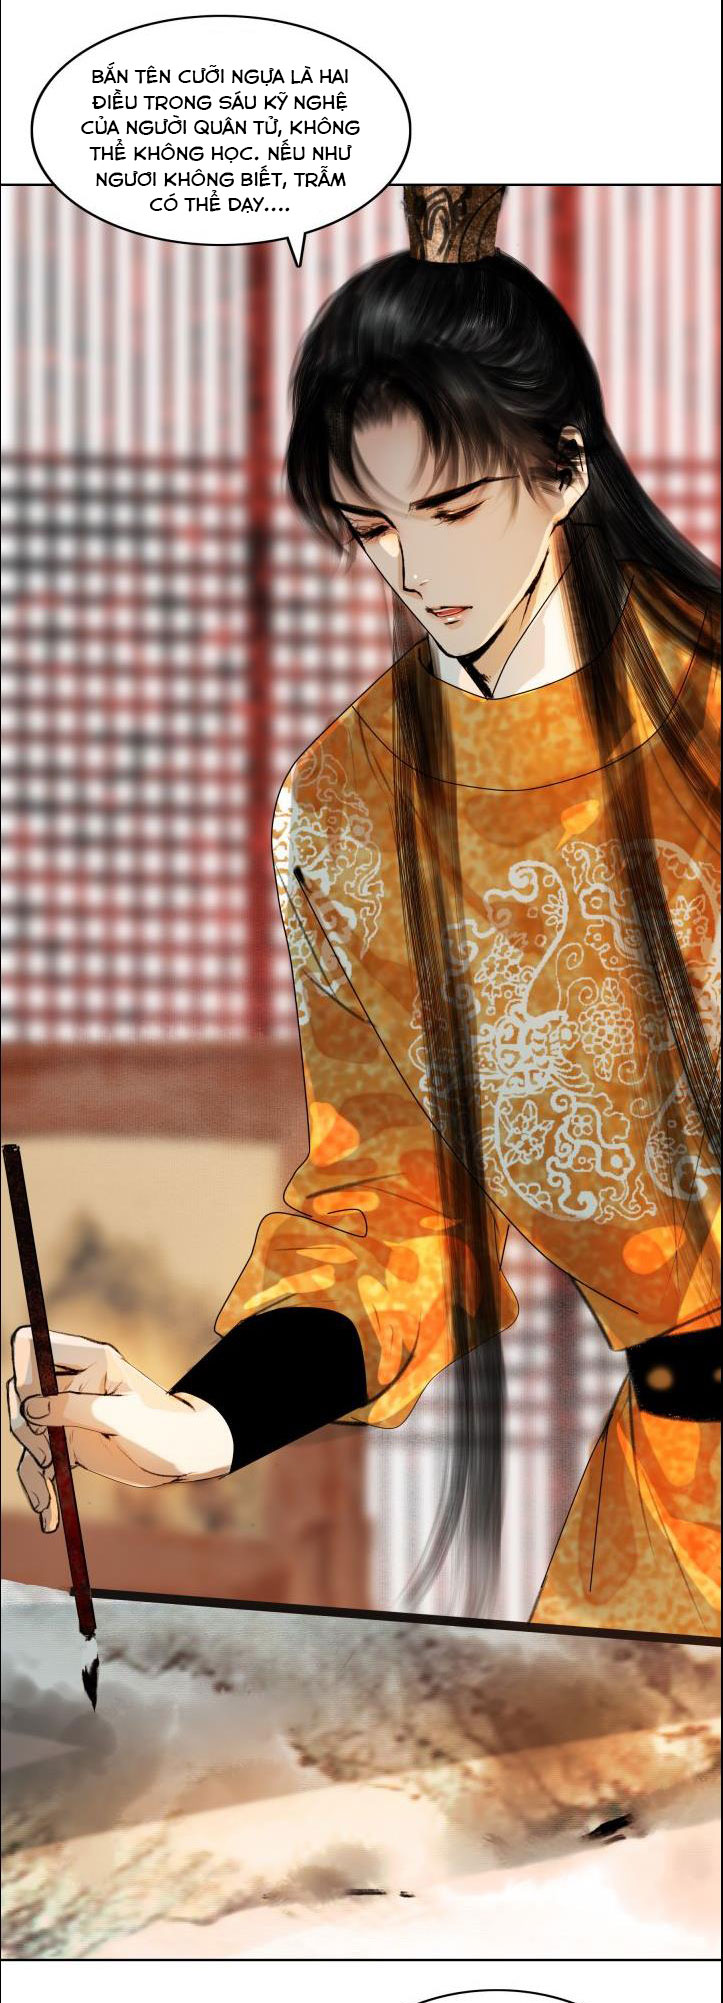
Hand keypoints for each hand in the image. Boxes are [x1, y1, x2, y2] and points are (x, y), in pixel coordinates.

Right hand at [7, 1327, 234, 1531]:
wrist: (182, 1454)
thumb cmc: (164, 1428)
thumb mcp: (124, 1418)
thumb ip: (76, 1408)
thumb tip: (30, 1408)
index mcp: (89, 1360)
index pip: (34, 1346)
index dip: (24, 1373)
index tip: (33, 1407)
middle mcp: (73, 1383)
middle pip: (21, 1392)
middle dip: (26, 1425)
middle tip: (46, 1453)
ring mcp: (67, 1413)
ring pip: (26, 1428)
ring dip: (32, 1459)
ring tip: (48, 1490)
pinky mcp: (68, 1441)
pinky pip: (39, 1459)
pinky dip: (38, 1485)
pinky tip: (46, 1513)